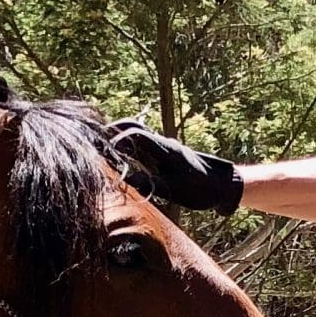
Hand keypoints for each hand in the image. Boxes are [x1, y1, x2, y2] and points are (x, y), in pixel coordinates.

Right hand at [108, 122, 242, 213]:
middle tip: (93, 141)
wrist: (222, 186)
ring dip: (118, 136)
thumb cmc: (201, 190)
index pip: (134, 134)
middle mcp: (163, 143)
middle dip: (111, 131)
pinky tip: (118, 156)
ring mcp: (164, 146)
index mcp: (165, 148)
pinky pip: (142, 142)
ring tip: (101, 148)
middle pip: (132, 126)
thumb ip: (151, 183)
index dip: (115, 139)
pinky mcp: (165, 153)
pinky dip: (127, 145)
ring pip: (136, 132)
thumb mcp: (176, 191)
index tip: (100, 151)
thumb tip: (126, 178)